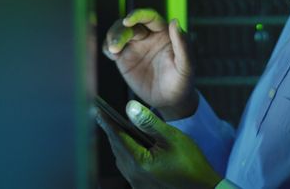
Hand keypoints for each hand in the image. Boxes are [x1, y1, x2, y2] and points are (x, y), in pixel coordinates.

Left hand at [95, 100, 221, 188]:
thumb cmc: (192, 164)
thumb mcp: (172, 138)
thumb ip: (149, 122)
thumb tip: (130, 108)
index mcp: (139, 162)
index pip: (117, 137)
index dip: (107, 122)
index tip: (98, 110)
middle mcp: (134, 175)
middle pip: (117, 148)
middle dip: (111, 132)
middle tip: (103, 116)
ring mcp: (138, 184)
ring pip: (121, 159)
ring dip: (118, 144)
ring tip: (115, 128)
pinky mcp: (143, 187)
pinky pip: (128, 168)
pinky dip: (126, 154)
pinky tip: (131, 147)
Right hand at [102, 8, 196, 120]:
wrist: (170, 101)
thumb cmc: (182, 82)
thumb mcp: (186, 66)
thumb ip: (182, 44)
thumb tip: (175, 21)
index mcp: (163, 33)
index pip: (149, 17)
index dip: (138, 15)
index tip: (128, 20)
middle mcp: (147, 36)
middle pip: (130, 25)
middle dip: (120, 31)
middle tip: (116, 46)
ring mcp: (135, 47)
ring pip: (118, 33)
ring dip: (112, 37)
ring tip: (113, 51)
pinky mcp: (124, 59)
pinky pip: (111, 48)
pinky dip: (107, 48)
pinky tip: (112, 55)